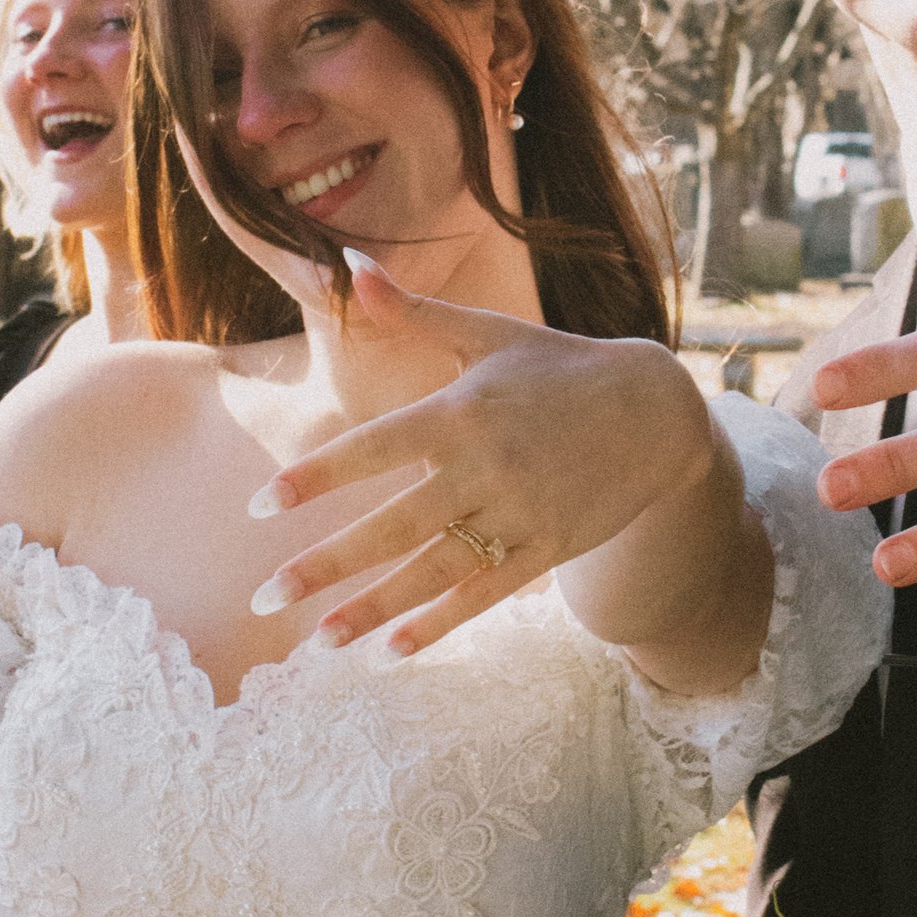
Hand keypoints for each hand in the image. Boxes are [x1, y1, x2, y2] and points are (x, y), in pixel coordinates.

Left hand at [249, 255, 714, 655]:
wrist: (657, 411)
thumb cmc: (558, 365)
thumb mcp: (487, 332)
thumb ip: (412, 312)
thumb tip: (350, 265)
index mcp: (460, 412)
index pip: (371, 448)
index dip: (314, 476)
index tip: (260, 505)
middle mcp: (484, 468)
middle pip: (391, 527)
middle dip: (324, 564)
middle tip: (264, 597)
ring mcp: (517, 515)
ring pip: (431, 572)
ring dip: (372, 609)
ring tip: (317, 640)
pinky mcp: (546, 549)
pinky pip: (484, 595)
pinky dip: (438, 623)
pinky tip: (390, 650)